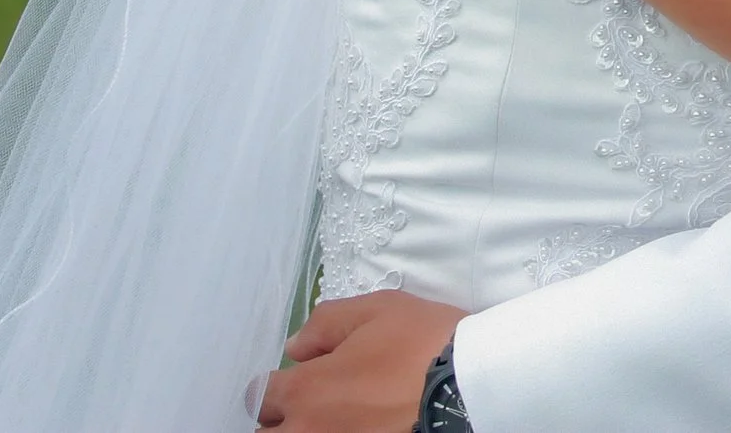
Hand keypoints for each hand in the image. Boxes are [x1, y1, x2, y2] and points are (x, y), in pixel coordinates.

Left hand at [258, 290, 463, 430]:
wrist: (471, 388)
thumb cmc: (423, 343)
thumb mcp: (377, 310)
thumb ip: (326, 324)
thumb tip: (295, 348)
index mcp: (306, 390)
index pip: (260, 397)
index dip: (275, 386)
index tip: (296, 380)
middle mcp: (308, 431)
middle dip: (279, 419)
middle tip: (307, 406)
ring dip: (302, 431)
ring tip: (332, 419)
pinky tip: (357, 425)